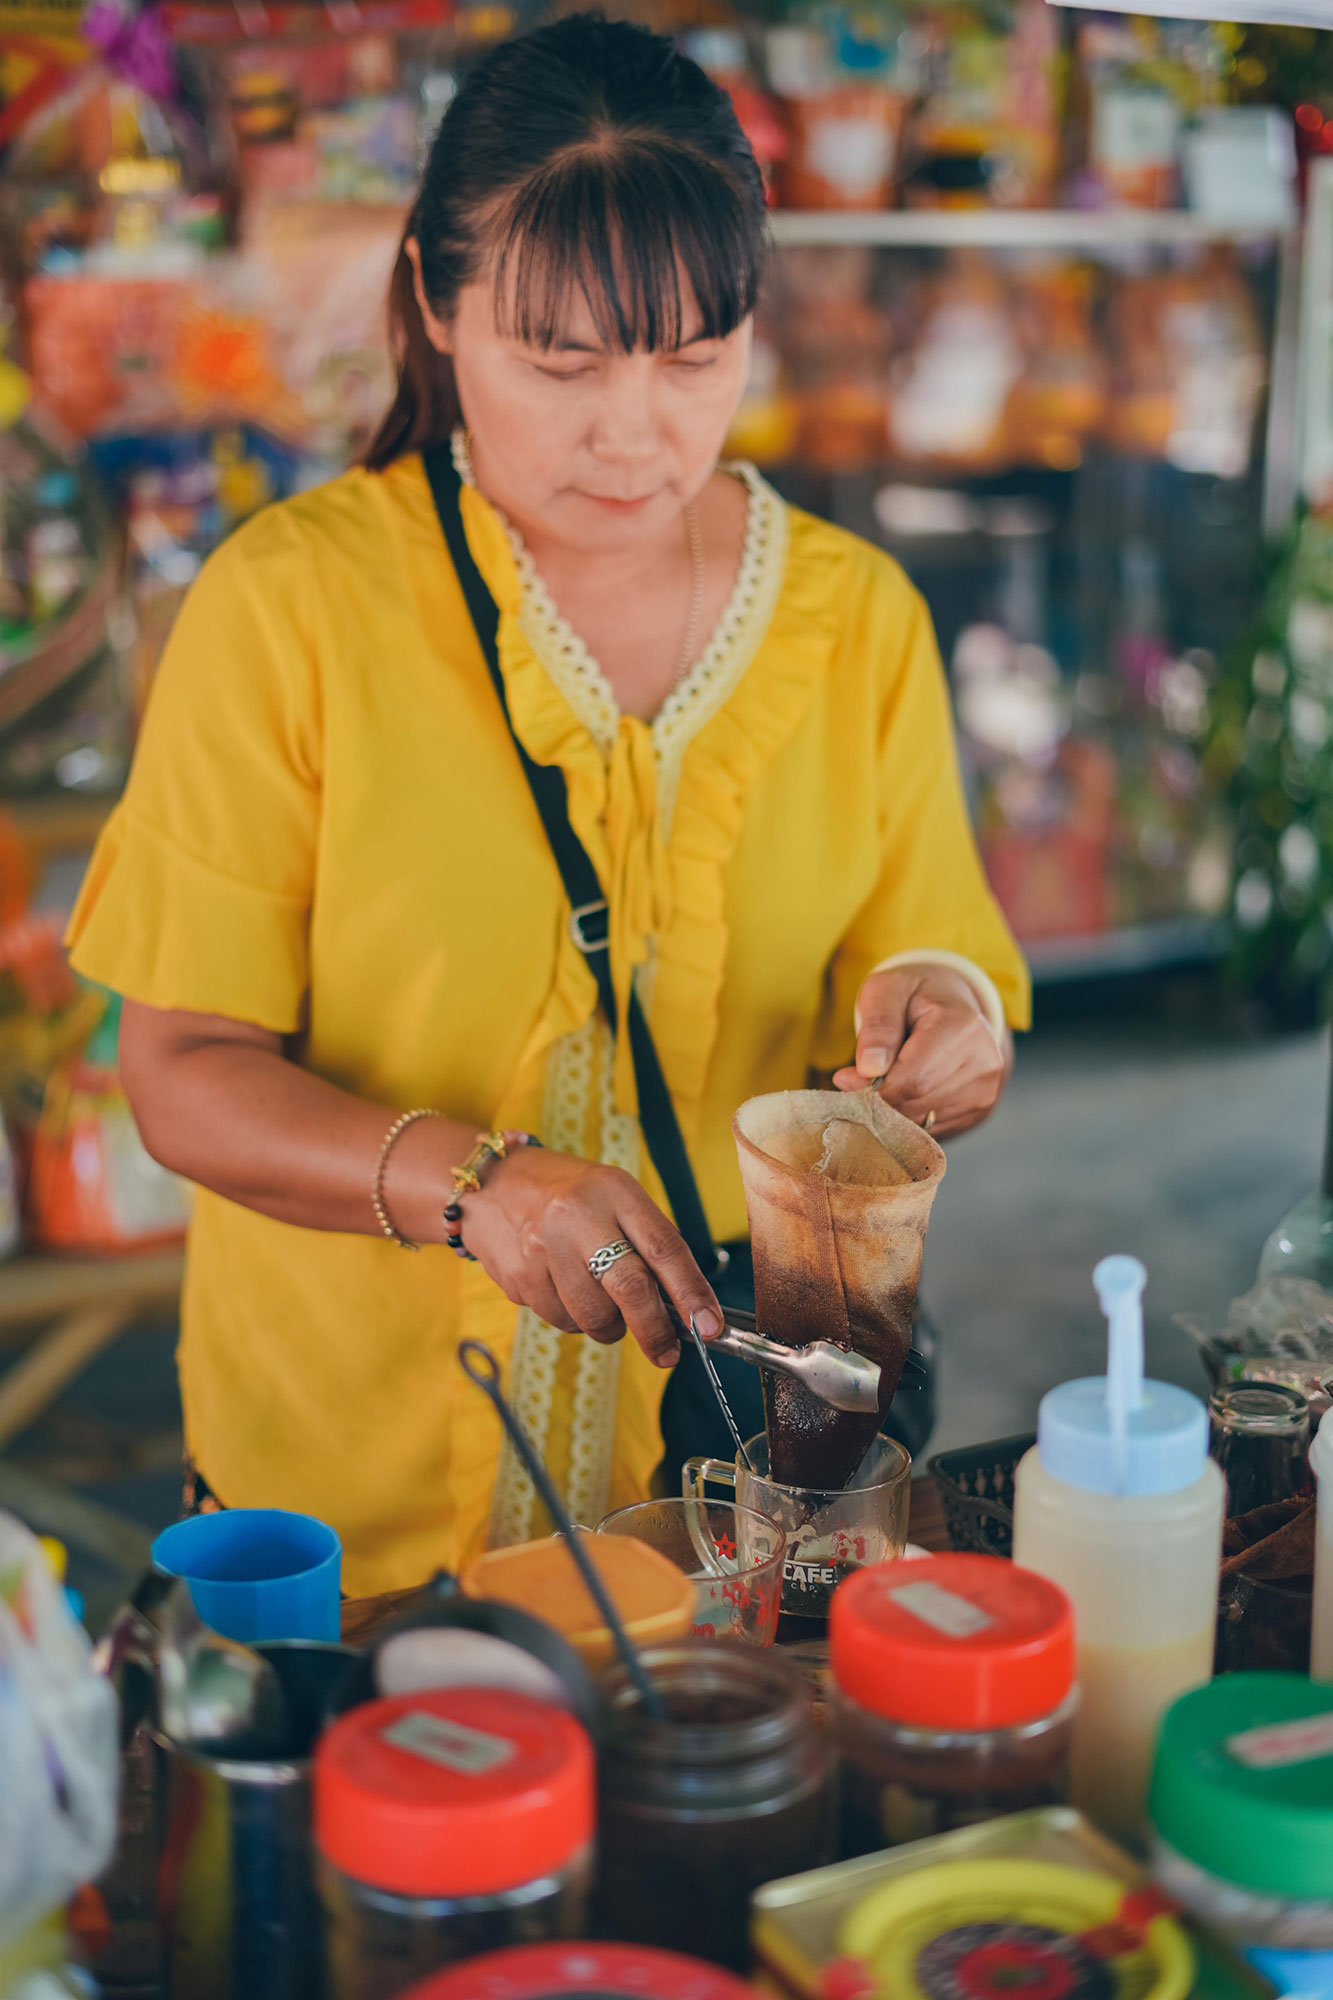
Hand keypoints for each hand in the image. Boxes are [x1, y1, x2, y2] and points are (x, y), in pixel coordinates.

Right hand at [459, 1145, 720, 1368]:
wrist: (491, 1184)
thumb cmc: (567, 1193)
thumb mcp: (612, 1197)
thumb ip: (646, 1243)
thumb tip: (683, 1307)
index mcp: (613, 1191)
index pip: (663, 1248)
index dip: (691, 1293)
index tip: (709, 1326)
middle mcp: (576, 1217)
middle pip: (630, 1288)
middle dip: (655, 1330)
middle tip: (668, 1352)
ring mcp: (543, 1249)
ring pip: (594, 1316)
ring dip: (611, 1326)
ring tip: (605, 1304)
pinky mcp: (518, 1277)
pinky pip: (561, 1321)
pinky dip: (575, 1320)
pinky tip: (567, 1292)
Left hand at [832, 966, 1008, 1138]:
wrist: (951, 1005)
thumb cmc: (912, 995)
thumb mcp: (886, 991)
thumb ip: (877, 1027)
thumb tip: (870, 1069)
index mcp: (962, 1029)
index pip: (912, 1080)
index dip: (872, 1088)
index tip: (845, 1078)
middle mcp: (983, 1065)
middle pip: (915, 1104)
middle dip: (878, 1099)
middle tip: (856, 1080)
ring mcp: (985, 1092)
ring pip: (921, 1122)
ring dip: (892, 1110)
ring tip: (884, 1080)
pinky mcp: (978, 1111)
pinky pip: (931, 1130)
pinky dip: (907, 1118)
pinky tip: (902, 1092)